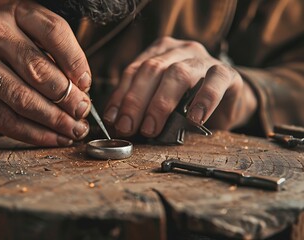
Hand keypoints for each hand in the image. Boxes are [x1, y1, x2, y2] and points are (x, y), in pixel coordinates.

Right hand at [0, 0, 91, 145]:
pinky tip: (53, 137)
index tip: (86, 83)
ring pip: (24, 100)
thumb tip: (79, 89)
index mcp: (13, 12)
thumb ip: (48, 53)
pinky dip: (35, 134)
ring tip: (74, 129)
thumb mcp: (19, 33)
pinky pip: (7, 120)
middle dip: (69, 98)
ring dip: (55, 120)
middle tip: (83, 112)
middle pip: (40, 70)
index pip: (54, 31)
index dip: (76, 61)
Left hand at [104, 37, 257, 136]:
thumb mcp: (160, 102)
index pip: (133, 70)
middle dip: (136, 101)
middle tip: (129, 127)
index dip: (121, 95)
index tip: (113, 120)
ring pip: (178, 73)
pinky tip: (194, 119)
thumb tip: (117, 124)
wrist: (228, 100)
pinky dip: (203, 100)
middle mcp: (180, 51)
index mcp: (159, 53)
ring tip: (152, 128)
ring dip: (161, 103)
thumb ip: (142, 106)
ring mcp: (204, 59)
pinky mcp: (227, 73)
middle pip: (152, 70)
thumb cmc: (189, 102)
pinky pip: (215, 81)